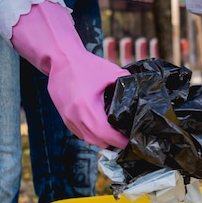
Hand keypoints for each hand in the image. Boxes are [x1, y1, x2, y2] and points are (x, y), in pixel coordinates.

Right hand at [11, 1, 128, 148]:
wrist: (60, 60)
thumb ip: (127, 85)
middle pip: (98, 141)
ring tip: (116, 136)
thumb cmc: (85, 65)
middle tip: (127, 138)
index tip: (132, 140)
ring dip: (102, 140)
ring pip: (89, 139)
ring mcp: (68, 119)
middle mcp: (75, 117)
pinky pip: (81, 133)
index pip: (107, 134)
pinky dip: (92, 134)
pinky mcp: (65, 119)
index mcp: (87, 107)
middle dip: (114, 143)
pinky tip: (102, 129)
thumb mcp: (111, 72)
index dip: (121, 140)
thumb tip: (141, 95)